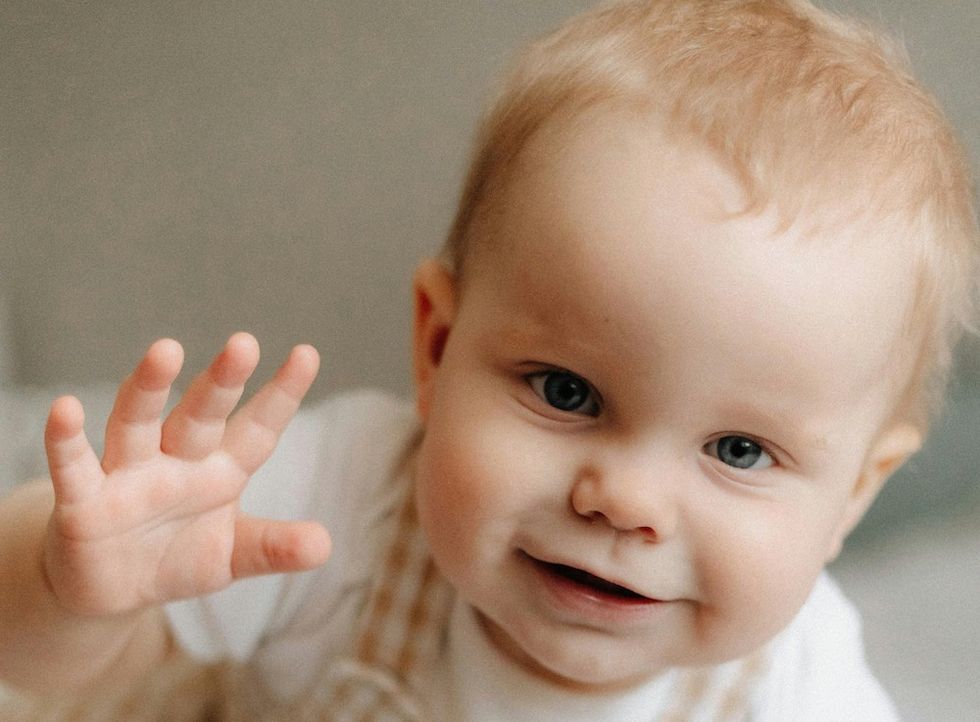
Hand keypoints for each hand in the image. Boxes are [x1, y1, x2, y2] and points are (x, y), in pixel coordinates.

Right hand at [41, 333, 330, 616]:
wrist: (113, 589)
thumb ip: (273, 547)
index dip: (282, 394)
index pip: (257, 427)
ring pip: (138, 422)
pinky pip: (75, 466)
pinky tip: (65, 410)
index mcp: (221, 470)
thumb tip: (324, 546)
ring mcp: (129, 476)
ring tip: (166, 350)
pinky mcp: (83, 502)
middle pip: (201, 414)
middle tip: (244, 343)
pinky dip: (67, 440)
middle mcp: (177, 461)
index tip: (308, 353)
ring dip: (150, 388)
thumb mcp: (232, 556)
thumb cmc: (178, 556)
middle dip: (222, 381)